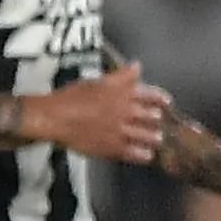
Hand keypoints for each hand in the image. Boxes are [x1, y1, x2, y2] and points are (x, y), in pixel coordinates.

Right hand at [23, 61, 167, 163]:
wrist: (53, 118)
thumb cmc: (72, 97)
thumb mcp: (98, 81)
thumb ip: (121, 76)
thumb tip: (138, 66)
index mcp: (122, 93)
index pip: (151, 95)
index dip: (161, 99)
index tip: (166, 102)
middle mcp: (126, 111)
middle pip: (153, 116)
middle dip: (157, 119)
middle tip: (158, 122)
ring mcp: (121, 131)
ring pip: (149, 136)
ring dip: (154, 137)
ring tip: (155, 138)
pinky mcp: (114, 148)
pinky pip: (136, 154)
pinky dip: (144, 154)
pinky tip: (146, 155)